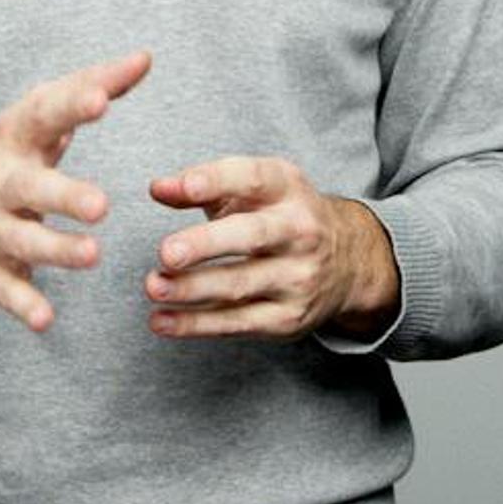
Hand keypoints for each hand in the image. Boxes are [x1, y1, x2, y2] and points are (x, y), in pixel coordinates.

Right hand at [0, 51, 150, 330]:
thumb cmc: (5, 157)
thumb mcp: (36, 120)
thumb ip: (92, 89)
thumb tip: (145, 58)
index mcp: (13, 138)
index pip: (43, 116)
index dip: (73, 106)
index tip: (103, 97)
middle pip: (31, 188)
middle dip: (64, 195)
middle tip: (101, 205)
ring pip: (24, 242)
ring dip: (57, 250)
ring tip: (91, 256)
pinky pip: (7, 291)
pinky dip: (24, 306)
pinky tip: (45, 320)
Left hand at [142, 155, 398, 341]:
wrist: (347, 263)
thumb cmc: (280, 218)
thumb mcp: (254, 191)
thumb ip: (204, 185)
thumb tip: (159, 188)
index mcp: (288, 190)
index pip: (253, 179)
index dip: (214, 181)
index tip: (179, 188)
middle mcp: (299, 232)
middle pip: (251, 236)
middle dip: (206, 245)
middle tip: (167, 253)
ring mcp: (297, 278)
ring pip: (239, 285)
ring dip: (192, 289)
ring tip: (154, 286)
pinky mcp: (287, 318)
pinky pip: (236, 322)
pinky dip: (196, 324)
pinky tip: (162, 320)